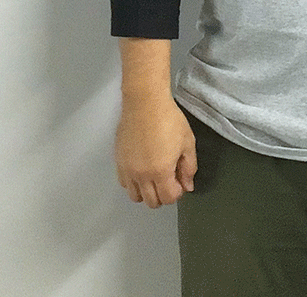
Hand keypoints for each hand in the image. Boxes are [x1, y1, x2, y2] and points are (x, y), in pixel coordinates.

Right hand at [115, 94, 196, 208]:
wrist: (145, 103)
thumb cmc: (170, 120)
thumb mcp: (187, 142)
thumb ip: (189, 167)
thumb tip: (187, 186)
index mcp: (160, 171)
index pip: (168, 198)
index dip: (178, 192)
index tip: (181, 180)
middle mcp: (141, 175)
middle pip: (151, 202)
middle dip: (164, 195)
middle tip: (170, 179)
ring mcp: (127, 170)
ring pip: (136, 196)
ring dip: (148, 192)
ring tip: (156, 176)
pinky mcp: (118, 162)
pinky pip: (124, 184)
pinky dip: (134, 184)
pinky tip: (143, 170)